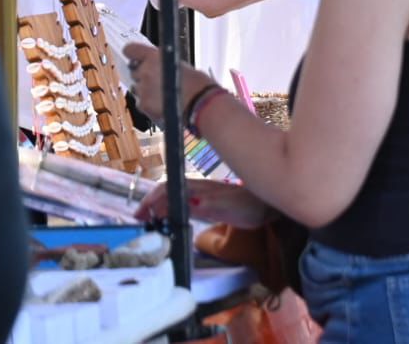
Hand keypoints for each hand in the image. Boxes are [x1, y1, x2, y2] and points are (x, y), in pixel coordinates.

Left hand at [123, 42, 212, 125]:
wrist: (200, 104)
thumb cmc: (196, 84)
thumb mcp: (180, 65)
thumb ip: (164, 63)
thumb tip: (156, 65)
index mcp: (155, 57)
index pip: (131, 49)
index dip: (132, 53)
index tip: (135, 56)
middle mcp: (145, 71)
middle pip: (134, 71)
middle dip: (143, 75)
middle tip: (158, 80)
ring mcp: (143, 89)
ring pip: (137, 88)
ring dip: (145, 90)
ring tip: (162, 94)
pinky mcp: (143, 105)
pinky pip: (141, 102)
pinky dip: (148, 104)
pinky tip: (162, 104)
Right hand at [135, 176, 274, 227]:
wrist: (269, 204)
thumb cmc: (250, 207)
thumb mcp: (228, 209)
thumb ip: (207, 205)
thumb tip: (187, 203)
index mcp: (200, 189)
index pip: (168, 189)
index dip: (151, 200)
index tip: (139, 214)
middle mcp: (199, 189)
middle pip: (168, 190)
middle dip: (150, 202)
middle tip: (139, 219)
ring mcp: (204, 194)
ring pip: (175, 195)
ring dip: (159, 205)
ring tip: (149, 219)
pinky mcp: (210, 201)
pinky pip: (185, 201)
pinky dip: (172, 208)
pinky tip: (171, 217)